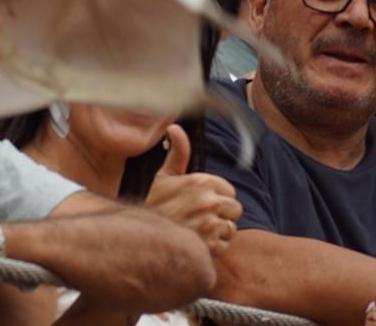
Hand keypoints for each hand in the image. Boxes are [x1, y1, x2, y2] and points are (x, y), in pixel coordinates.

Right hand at [144, 125, 241, 257]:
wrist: (140, 238)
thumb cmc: (153, 205)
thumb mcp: (163, 176)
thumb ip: (178, 153)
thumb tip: (174, 127)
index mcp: (200, 182)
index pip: (229, 189)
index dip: (217, 195)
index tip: (201, 201)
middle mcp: (208, 202)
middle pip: (235, 209)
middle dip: (222, 213)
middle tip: (200, 216)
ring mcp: (210, 225)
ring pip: (231, 228)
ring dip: (219, 232)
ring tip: (198, 231)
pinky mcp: (210, 247)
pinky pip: (225, 245)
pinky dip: (215, 248)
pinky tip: (198, 243)